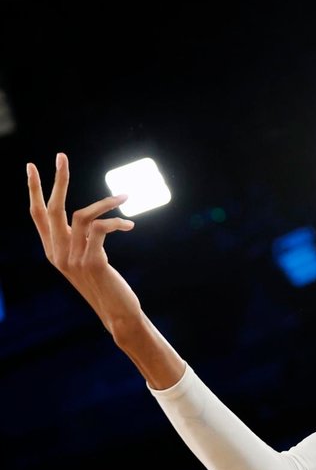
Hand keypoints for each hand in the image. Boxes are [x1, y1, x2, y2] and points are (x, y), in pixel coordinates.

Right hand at [28, 152, 144, 335]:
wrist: (117, 314)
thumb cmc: (107, 286)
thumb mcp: (89, 261)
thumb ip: (82, 242)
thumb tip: (89, 221)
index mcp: (53, 252)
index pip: (37, 215)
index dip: (34, 190)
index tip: (32, 166)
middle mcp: (57, 254)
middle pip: (51, 209)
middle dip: (56, 180)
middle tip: (61, 156)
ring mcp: (73, 259)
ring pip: (80, 215)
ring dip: (105, 202)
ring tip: (125, 197)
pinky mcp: (92, 262)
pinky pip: (100, 229)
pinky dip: (117, 222)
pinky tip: (130, 226)